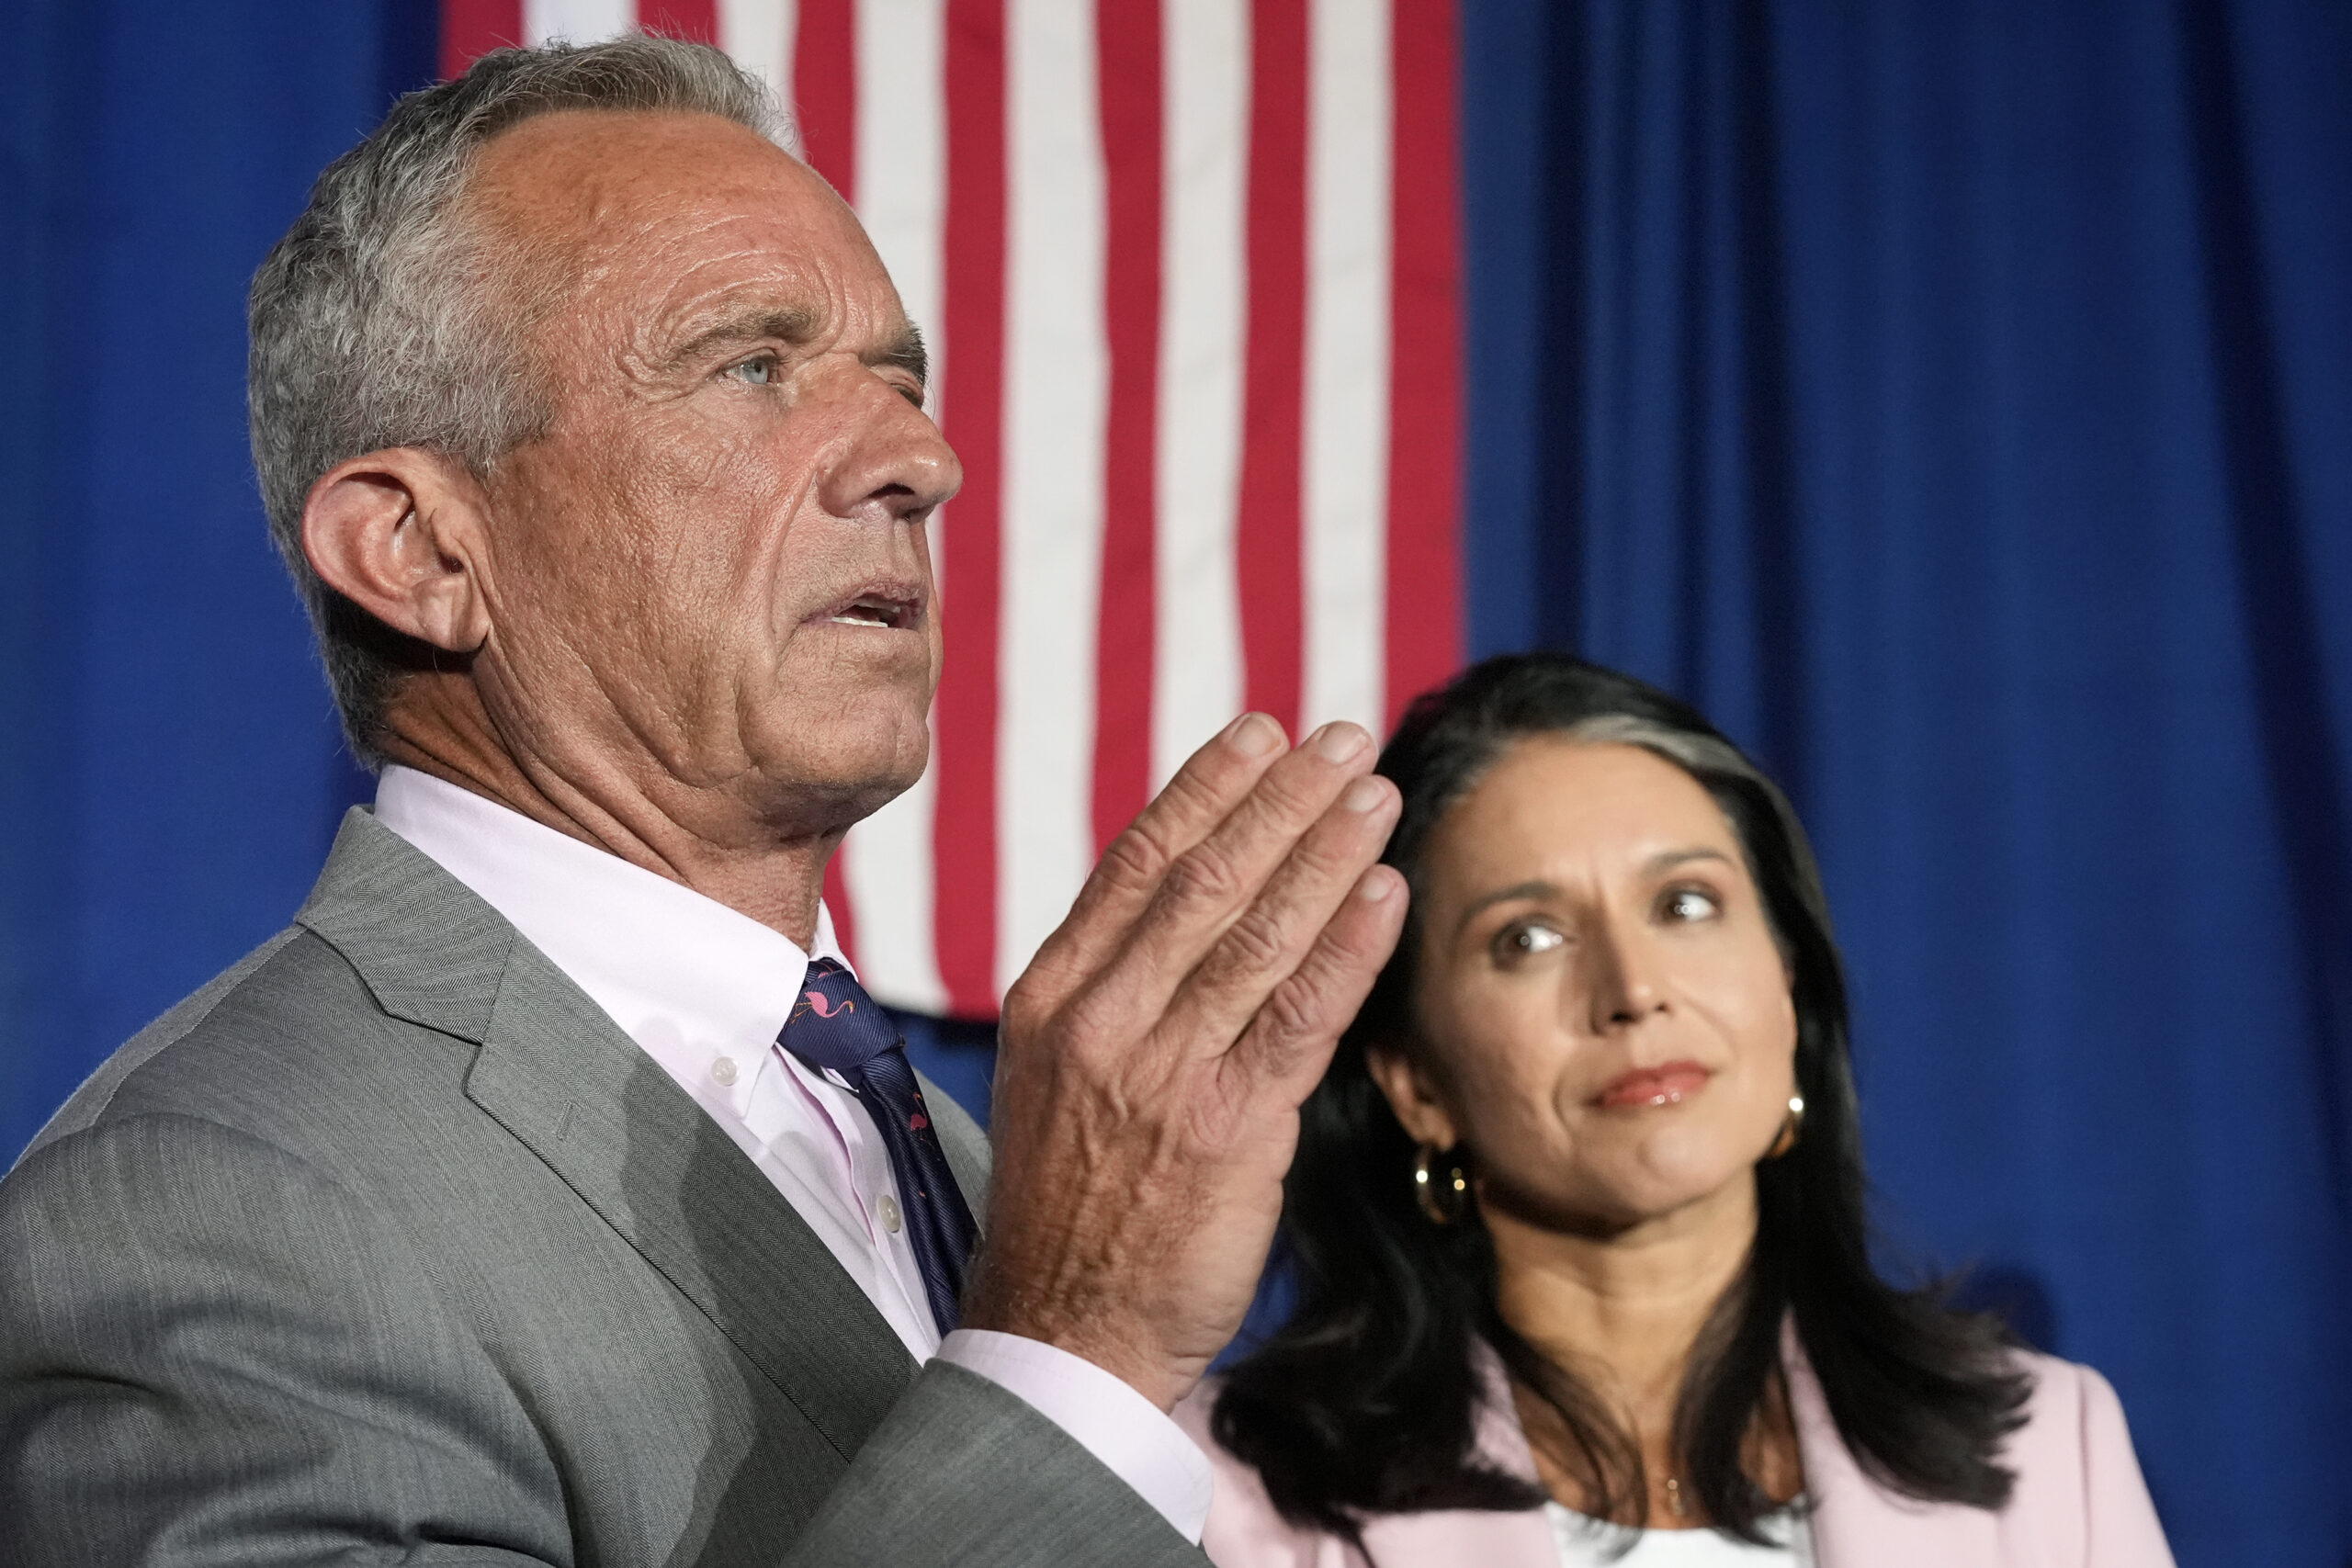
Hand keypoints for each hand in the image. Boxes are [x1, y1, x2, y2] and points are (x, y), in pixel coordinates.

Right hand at [962, 713, 1406, 1410]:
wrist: (1060, 1332)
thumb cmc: (1072, 1204)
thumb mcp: (1057, 1076)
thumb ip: (1116, 990)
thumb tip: (1195, 904)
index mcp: (1052, 997)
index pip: (1136, 863)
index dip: (1207, 789)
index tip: (1263, 733)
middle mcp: (1100, 1021)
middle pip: (1205, 880)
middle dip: (1283, 799)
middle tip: (1344, 738)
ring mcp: (1160, 1074)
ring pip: (1256, 935)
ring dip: (1326, 853)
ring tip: (1377, 792)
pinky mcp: (1227, 1131)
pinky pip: (1301, 1017)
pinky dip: (1348, 946)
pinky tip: (1385, 893)